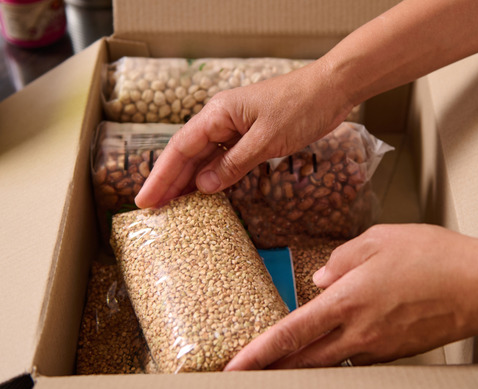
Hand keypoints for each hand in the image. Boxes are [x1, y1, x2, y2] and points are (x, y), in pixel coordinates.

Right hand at [134, 61, 354, 207]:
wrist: (332, 89)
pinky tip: (205, 191)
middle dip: (168, 181)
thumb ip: (234, 164)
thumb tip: (204, 186)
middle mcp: (221, 118)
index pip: (180, 148)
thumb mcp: (266, 140)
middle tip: (151, 210)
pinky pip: (224, 157)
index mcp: (218, 113)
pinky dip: (213, 175)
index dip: (161, 176)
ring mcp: (235, 126)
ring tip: (172, 206)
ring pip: (204, 157)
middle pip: (187, 154)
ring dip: (188, 181)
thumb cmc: (301, 107)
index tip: (146, 200)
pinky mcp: (250, 134)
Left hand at [224, 224, 477, 369]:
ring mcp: (377, 346)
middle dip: (271, 371)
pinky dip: (336, 353)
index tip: (234, 367)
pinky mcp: (394, 351)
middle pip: (303, 361)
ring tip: (282, 360)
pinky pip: (355, 356)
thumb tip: (320, 277)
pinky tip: (332, 343)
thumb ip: (341, 259)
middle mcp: (359, 331)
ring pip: (328, 362)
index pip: (291, 333)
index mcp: (349, 301)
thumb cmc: (436, 257)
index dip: (258, 354)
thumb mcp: (380, 239)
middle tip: (245, 375)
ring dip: (302, 363)